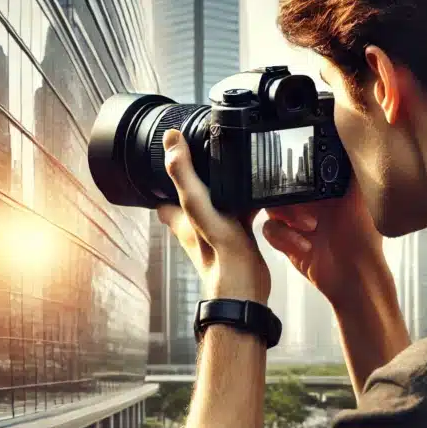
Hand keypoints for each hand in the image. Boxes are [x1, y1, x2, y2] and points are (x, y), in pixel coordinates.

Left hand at [156, 130, 270, 304]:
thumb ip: (183, 174)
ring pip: (220, 202)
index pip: (164, 193)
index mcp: (180, 216)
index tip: (176, 154)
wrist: (245, 286)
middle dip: (201, 178)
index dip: (168, 175)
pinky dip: (250, 202)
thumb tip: (171, 140)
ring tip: (239, 167)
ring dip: (228, 188)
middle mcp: (196, 224)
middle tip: (212, 156)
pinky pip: (243, 212)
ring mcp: (218, 230)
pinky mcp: (240, 236)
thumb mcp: (197, 205)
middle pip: (194, 195)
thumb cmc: (217, 253)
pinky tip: (262, 192)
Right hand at [261, 179, 385, 307]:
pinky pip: (269, 230)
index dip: (294, 167)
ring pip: (272, 208)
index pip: (299, 169)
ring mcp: (294, 222)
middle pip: (280, 186)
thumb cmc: (365, 239)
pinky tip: (304, 244)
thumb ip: (352, 169)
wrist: (355, 276)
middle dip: (288, 195)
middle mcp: (307, 203)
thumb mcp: (361, 197)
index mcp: (323, 189)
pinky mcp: (286, 242)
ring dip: (288, 215)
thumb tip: (351, 138)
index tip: (296, 169)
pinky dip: (284, 237)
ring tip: (310, 226)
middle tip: (304, 203)